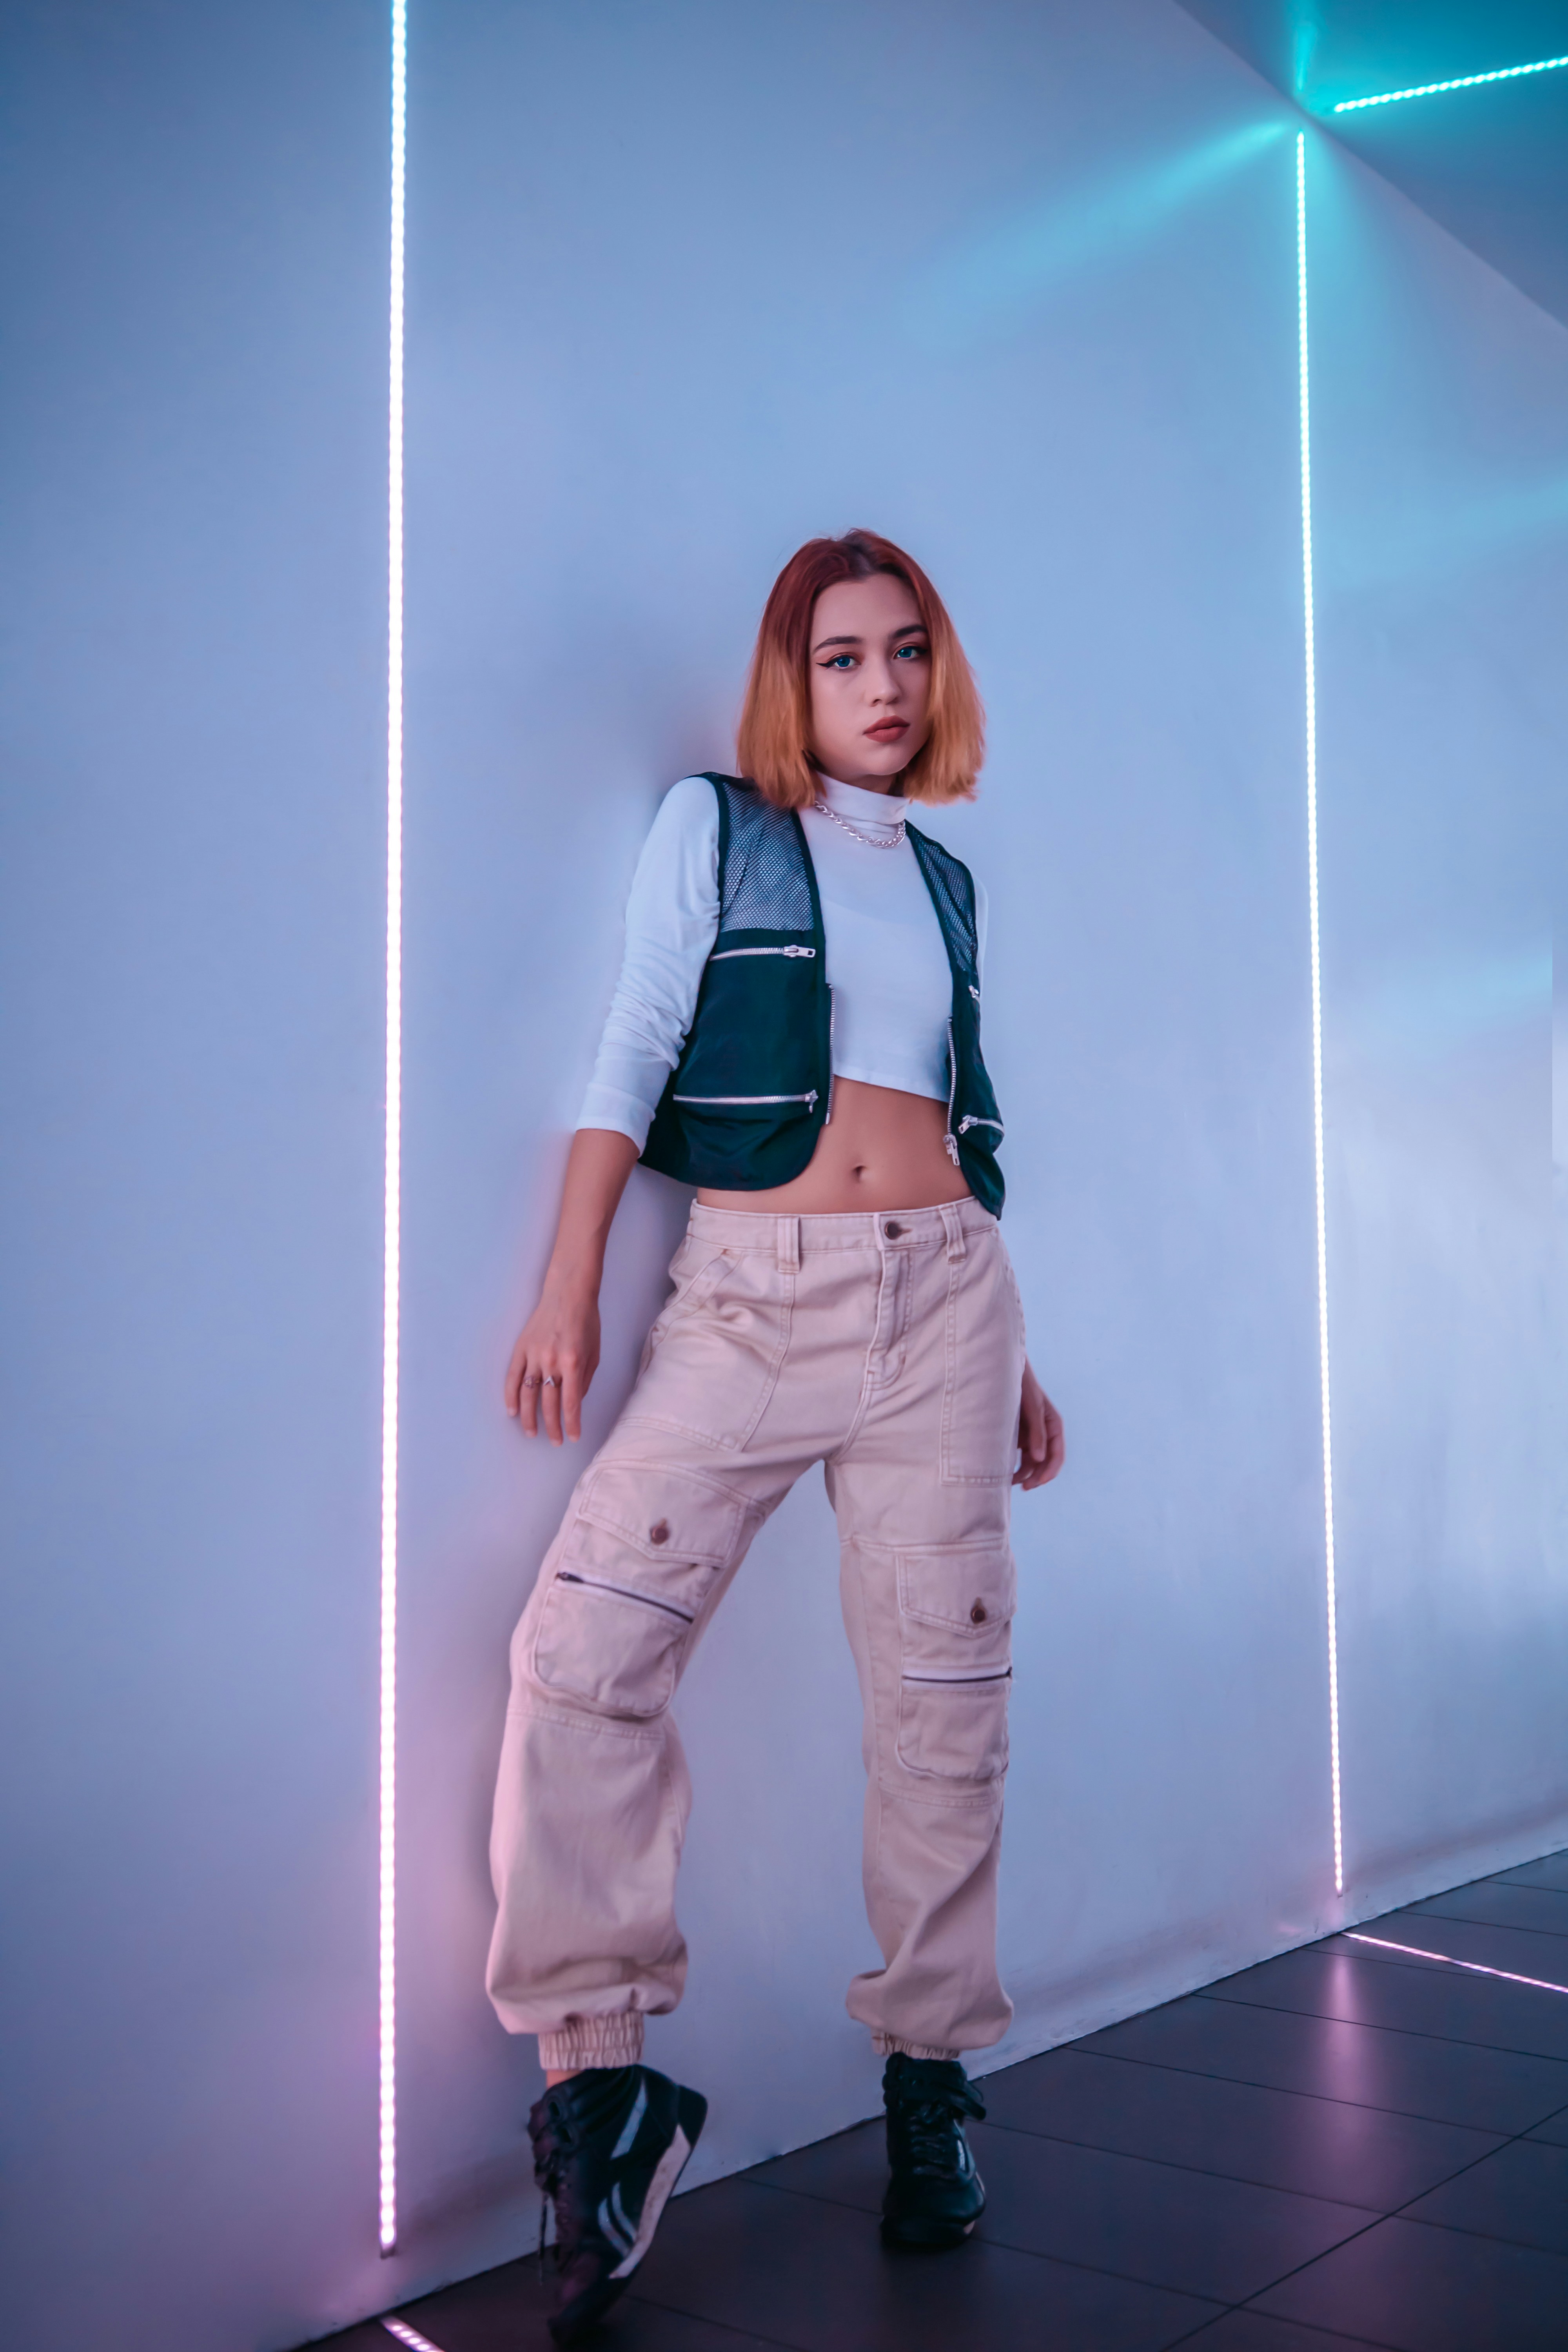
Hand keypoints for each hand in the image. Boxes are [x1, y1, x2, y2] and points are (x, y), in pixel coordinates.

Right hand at [504, 1281, 600, 1443]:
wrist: (568, 1293)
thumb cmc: (586, 1322)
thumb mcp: (594, 1352)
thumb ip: (584, 1379)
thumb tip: (574, 1403)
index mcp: (573, 1363)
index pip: (571, 1403)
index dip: (571, 1424)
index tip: (573, 1437)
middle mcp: (552, 1361)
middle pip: (548, 1403)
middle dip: (552, 1426)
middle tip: (554, 1441)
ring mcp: (534, 1355)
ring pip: (528, 1394)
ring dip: (529, 1417)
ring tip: (531, 1432)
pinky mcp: (521, 1348)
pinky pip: (513, 1376)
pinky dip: (511, 1395)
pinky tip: (512, 1410)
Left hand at [1014, 1359, 1063, 1490]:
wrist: (1004, 1373)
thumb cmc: (1022, 1386)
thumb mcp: (1032, 1408)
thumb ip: (1037, 1433)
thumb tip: (1039, 1459)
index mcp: (1054, 1426)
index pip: (1057, 1455)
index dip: (1049, 1471)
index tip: (1037, 1483)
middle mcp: (1044, 1433)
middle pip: (1045, 1462)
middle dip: (1036, 1477)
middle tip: (1023, 1487)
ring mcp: (1032, 1436)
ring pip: (1032, 1463)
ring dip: (1024, 1474)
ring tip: (1008, 1482)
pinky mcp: (1019, 1436)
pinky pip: (1020, 1457)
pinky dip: (1015, 1466)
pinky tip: (1005, 1474)